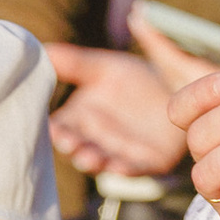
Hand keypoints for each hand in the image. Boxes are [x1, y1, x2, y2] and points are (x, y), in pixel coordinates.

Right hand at [46, 35, 190, 177]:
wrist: (176, 87)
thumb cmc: (133, 78)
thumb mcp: (102, 66)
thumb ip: (74, 62)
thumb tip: (43, 49)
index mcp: (80, 117)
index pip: (62, 127)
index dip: (56, 130)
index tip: (51, 128)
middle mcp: (97, 139)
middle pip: (78, 148)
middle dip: (72, 148)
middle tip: (68, 144)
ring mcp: (121, 153)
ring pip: (103, 162)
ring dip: (94, 162)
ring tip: (88, 159)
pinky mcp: (149, 161)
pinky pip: (136, 169)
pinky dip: (126, 170)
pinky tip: (118, 167)